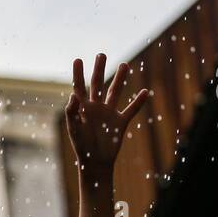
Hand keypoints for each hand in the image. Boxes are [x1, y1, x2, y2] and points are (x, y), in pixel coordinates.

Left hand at [66, 53, 148, 174]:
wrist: (96, 163)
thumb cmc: (82, 147)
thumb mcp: (74, 129)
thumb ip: (72, 112)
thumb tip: (73, 95)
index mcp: (82, 108)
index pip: (79, 87)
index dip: (78, 74)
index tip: (78, 60)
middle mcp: (96, 108)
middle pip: (98, 85)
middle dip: (99, 70)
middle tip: (102, 54)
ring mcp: (109, 113)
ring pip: (116, 92)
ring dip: (120, 79)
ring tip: (125, 64)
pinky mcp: (120, 122)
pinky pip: (131, 110)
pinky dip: (139, 102)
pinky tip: (145, 92)